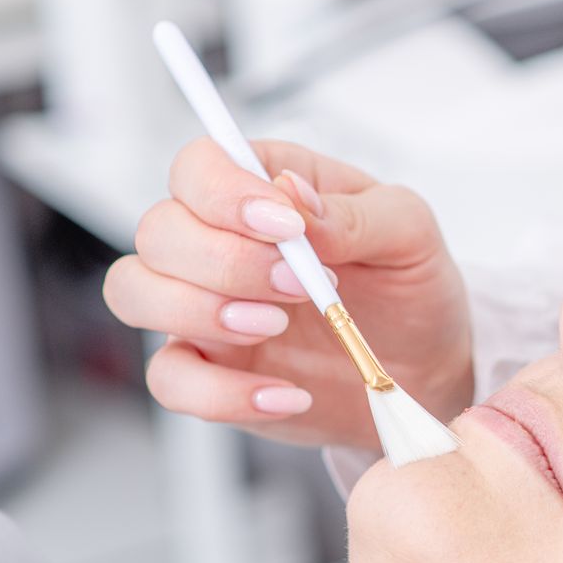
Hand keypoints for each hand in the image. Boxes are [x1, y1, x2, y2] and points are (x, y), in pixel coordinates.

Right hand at [104, 138, 474, 451]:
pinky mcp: (210, 370)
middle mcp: (217, 242)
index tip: (284, 228)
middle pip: (158, 231)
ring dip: (197, 312)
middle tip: (299, 287)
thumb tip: (292, 194)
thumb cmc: (409, 284)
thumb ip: (352, 213)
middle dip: (224, 262)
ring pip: (135, 293)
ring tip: (274, 328)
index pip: (198, 167)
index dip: (223, 193)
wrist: (427, 365)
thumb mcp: (408, 234)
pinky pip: (169, 379)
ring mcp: (204, 307)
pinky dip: (219, 394)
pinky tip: (287, 395)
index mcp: (262, 190)